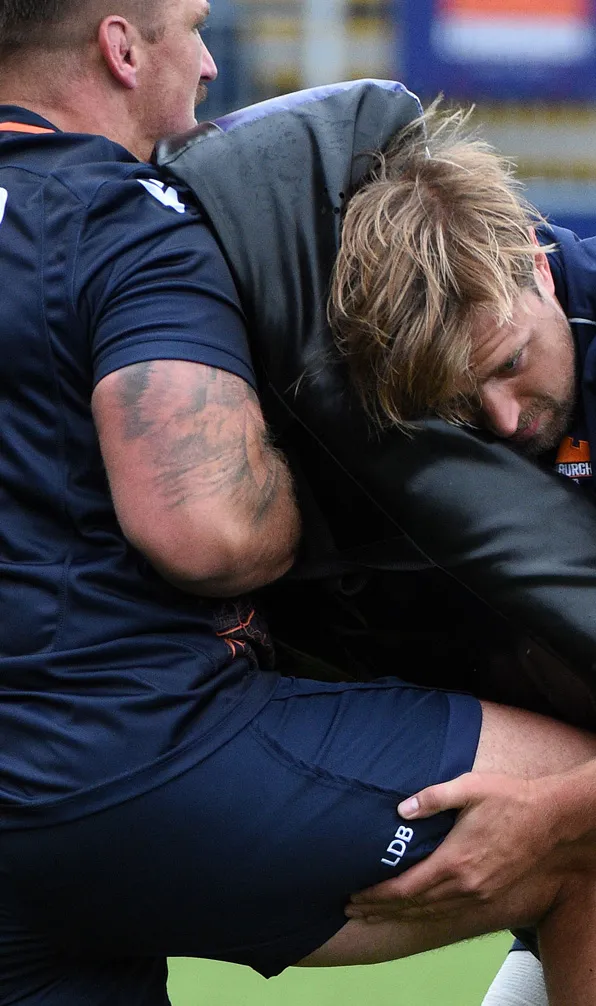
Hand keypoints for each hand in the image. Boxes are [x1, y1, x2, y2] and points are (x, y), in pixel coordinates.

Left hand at [346, 771, 564, 922]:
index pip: (406, 888)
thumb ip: (432, 798)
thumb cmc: (509, 798)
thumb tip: (401, 809)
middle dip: (380, 910)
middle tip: (352, 910)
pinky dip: (425, 915)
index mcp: (454, 861)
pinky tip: (414, 912)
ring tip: (374, 916)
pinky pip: (449, 912)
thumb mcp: (469, 787)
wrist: (551, 819)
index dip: (378, 895)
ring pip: (431, 913)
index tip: (355, 896)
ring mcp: (478, 894)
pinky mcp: (489, 894)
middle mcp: (464, 885)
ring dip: (399, 916)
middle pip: (414, 906)